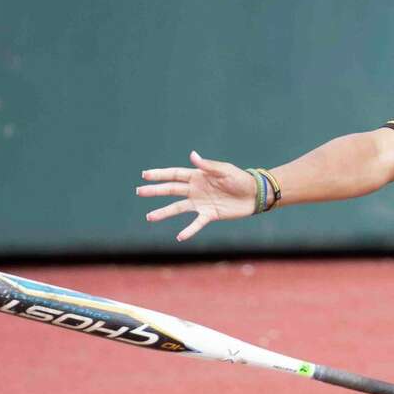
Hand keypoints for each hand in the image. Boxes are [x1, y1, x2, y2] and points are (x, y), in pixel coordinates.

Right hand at [136, 151, 256, 240]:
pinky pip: (196, 223)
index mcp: (198, 176)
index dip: (160, 174)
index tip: (145, 175)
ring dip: (164, 212)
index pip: (175, 175)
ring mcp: (201, 203)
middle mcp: (196, 190)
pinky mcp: (210, 215)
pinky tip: (179, 237)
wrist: (255, 194)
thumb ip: (207, 166)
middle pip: (171, 190)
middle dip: (155, 191)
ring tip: (149, 217)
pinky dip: (188, 230)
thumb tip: (192, 155)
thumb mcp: (224, 170)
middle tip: (139, 192)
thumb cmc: (240, 179)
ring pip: (178, 208)